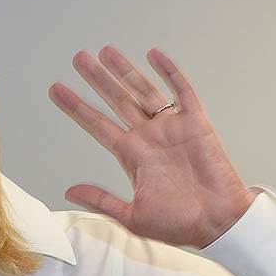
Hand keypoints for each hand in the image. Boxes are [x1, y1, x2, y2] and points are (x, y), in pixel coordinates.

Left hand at [47, 45, 256, 249]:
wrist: (218, 224)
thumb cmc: (179, 224)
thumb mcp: (132, 216)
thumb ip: (101, 200)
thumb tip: (69, 191)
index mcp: (131, 155)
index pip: (97, 124)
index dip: (77, 107)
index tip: (56, 90)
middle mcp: (148, 137)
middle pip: (116, 100)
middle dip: (97, 79)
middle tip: (79, 58)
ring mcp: (170, 128)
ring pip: (143, 91)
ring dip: (125, 71)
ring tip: (105, 51)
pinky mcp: (196, 123)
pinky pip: (181, 91)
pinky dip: (169, 72)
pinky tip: (153, 55)